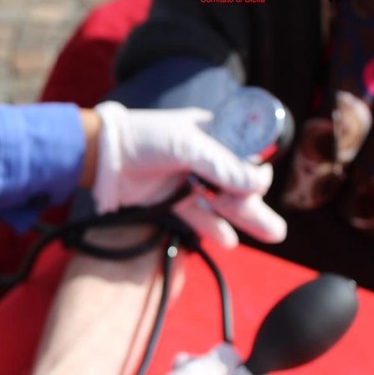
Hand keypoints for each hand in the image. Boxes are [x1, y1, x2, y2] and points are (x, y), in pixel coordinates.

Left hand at [89, 101, 286, 246]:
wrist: (102, 156)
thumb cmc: (144, 138)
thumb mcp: (186, 146)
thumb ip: (220, 166)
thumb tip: (257, 184)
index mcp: (212, 134)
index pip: (246, 154)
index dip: (255, 170)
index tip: (257, 184)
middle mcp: (205, 157)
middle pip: (238, 183)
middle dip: (254, 202)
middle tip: (270, 226)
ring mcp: (189, 180)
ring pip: (223, 202)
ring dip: (244, 218)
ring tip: (271, 235)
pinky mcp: (173, 200)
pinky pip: (199, 216)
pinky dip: (213, 227)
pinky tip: (228, 240)